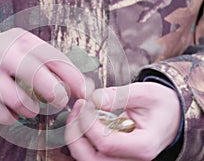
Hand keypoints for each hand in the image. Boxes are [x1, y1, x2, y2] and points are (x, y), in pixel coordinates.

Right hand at [0, 28, 85, 123]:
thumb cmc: (8, 60)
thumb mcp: (28, 53)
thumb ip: (54, 66)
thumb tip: (84, 86)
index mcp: (21, 40)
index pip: (52, 57)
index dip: (72, 77)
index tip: (83, 92)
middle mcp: (2, 52)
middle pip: (33, 72)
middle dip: (53, 91)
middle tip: (60, 101)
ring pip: (16, 99)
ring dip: (30, 109)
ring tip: (31, 109)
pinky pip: (1, 114)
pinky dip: (12, 117)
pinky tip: (12, 111)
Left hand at [65, 82, 180, 160]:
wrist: (171, 116)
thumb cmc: (161, 105)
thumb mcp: (146, 93)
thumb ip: (120, 95)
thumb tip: (95, 98)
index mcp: (143, 147)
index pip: (106, 143)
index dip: (89, 123)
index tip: (85, 103)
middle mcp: (131, 160)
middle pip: (90, 158)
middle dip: (75, 133)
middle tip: (77, 108)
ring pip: (86, 158)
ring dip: (76, 136)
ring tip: (78, 112)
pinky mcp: (114, 157)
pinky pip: (89, 153)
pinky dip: (81, 137)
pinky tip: (83, 119)